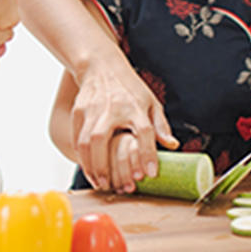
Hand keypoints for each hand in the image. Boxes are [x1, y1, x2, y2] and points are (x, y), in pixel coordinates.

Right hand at [66, 65, 178, 192]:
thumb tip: (173, 145)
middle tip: (111, 186)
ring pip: (85, 141)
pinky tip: (88, 167)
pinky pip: (76, 137)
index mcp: (135, 107)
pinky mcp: (78, 111)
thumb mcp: (151, 102)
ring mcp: (92, 109)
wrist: (101, 65)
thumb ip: (161, 125)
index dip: (148, 154)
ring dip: (90, 165)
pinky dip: (81, 155)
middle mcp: (112, 108)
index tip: (150, 174)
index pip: (143, 132)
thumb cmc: (129, 88)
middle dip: (104, 165)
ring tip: (98, 182)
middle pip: (102, 138)